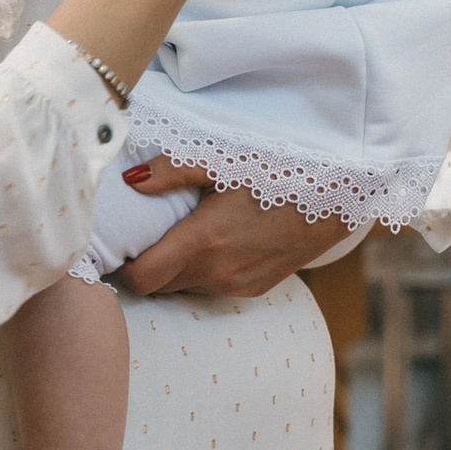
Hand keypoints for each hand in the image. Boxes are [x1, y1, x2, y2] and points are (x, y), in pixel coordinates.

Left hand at [115, 162, 354, 297]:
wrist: (342, 191)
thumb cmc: (280, 167)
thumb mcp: (223, 159)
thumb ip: (172, 171)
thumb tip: (128, 180)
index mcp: (203, 243)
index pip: (140, 280)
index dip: (118, 269)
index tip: (108, 250)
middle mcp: (217, 273)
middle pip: (158, 287)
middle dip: (141, 269)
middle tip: (131, 239)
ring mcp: (238, 285)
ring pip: (184, 289)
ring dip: (171, 271)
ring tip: (167, 239)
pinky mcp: (256, 287)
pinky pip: (212, 288)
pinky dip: (198, 273)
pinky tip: (205, 245)